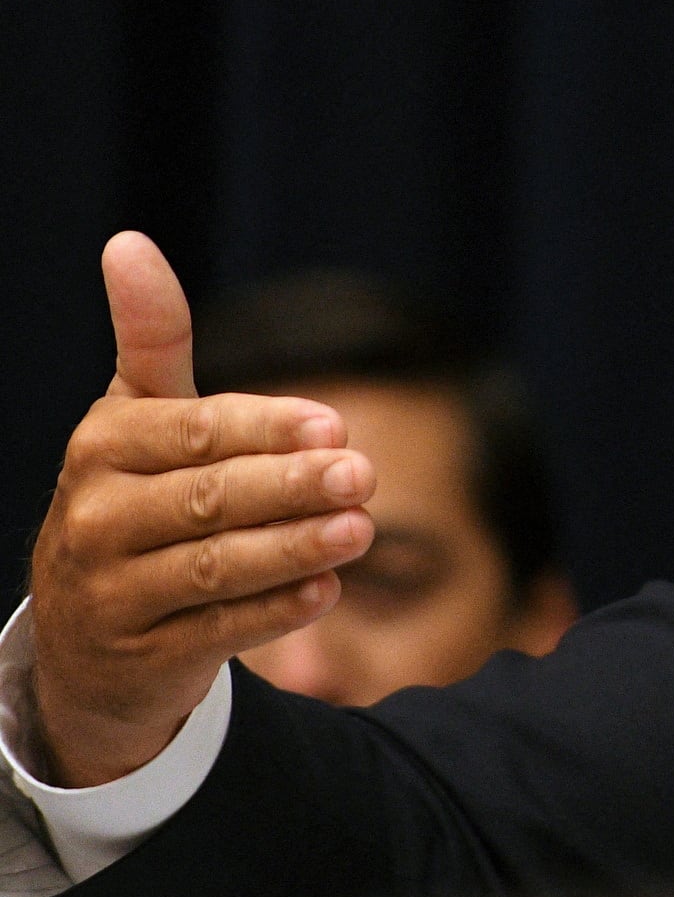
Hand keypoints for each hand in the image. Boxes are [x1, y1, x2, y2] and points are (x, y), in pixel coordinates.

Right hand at [25, 234, 376, 785]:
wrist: (87, 631)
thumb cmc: (137, 496)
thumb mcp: (140, 415)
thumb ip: (151, 337)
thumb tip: (128, 242)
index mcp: (102, 448)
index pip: (194, 432)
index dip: (266, 427)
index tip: (334, 423)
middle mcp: (94, 519)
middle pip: (210, 499)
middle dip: (291, 486)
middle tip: (363, 474)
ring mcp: (110, 592)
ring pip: (214, 567)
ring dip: (293, 547)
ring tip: (360, 529)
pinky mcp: (138, 654)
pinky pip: (215, 630)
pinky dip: (273, 610)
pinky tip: (326, 590)